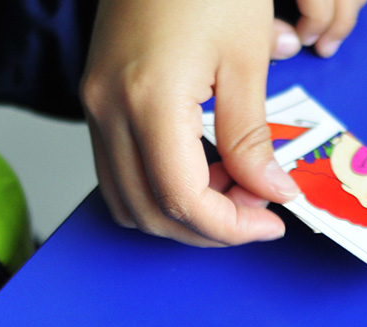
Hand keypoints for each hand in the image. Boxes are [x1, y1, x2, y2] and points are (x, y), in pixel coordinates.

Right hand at [80, 0, 363, 246]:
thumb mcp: (245, 58)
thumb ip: (251, 137)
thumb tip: (270, 191)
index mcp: (150, 101)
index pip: (184, 200)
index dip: (231, 226)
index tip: (271, 221)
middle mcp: (109, 110)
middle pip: (152, 212)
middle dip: (209, 228)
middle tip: (258, 209)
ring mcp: (95, 106)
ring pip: (129, 201)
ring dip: (181, 214)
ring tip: (232, 190)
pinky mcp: (96, 99)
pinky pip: (118, 171)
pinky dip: (159, 189)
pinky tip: (202, 171)